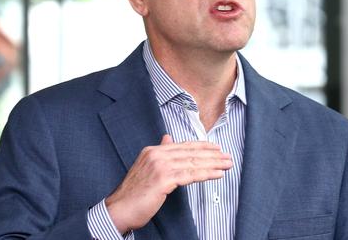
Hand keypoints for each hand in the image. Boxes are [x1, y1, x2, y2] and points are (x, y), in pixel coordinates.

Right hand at [105, 134, 232, 232]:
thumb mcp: (146, 168)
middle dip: (213, 155)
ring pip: (193, 163)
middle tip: (228, 157)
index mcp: (153, 151)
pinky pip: (190, 175)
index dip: (203, 146)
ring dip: (214, 164)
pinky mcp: (163, 179)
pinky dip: (206, 174)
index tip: (217, 148)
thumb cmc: (134, 193)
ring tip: (227, 165)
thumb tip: (168, 138)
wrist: (119, 209)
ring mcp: (160, 166)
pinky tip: (217, 174)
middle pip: (191, 153)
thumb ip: (159, 152)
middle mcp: (157, 155)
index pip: (183, 146)